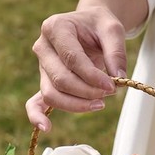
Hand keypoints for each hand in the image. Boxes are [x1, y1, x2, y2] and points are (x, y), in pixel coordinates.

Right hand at [26, 7, 127, 130]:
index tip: (112, 86)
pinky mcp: (44, 82)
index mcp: (55, 27)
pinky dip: (37, 116)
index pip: (72, 59)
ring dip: (76, 105)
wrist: (88, 27)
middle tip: (109, 93)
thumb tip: (118, 77)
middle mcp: (42, 47)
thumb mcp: (112, 28)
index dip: (92, 77)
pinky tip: (47, 128)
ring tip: (99, 104)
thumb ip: (116, 51)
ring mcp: (41, 67)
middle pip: (60, 79)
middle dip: (86, 91)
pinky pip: (35, 102)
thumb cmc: (98, 26)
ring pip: (52, 94)